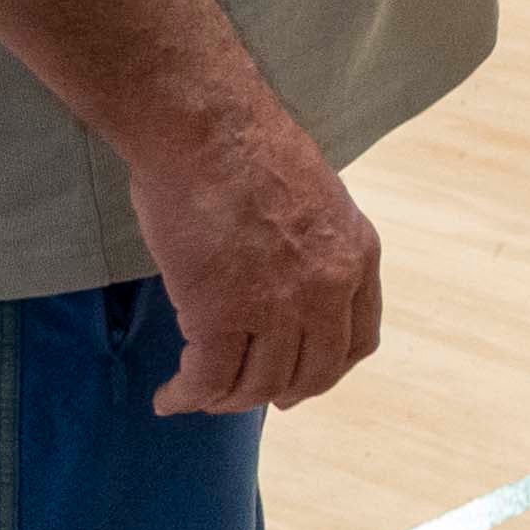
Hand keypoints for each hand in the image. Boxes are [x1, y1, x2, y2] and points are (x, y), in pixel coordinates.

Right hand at [125, 98, 382, 415]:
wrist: (208, 129)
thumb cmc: (247, 150)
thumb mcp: (316, 199)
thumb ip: (313, 247)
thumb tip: (286, 283)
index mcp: (357, 256)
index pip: (358, 341)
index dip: (325, 369)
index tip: (298, 379)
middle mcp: (328, 287)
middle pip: (312, 374)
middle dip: (275, 392)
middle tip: (240, 396)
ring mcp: (279, 305)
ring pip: (259, 385)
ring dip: (225, 399)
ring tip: (196, 394)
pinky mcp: (221, 314)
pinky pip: (208, 381)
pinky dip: (187, 397)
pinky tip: (170, 397)